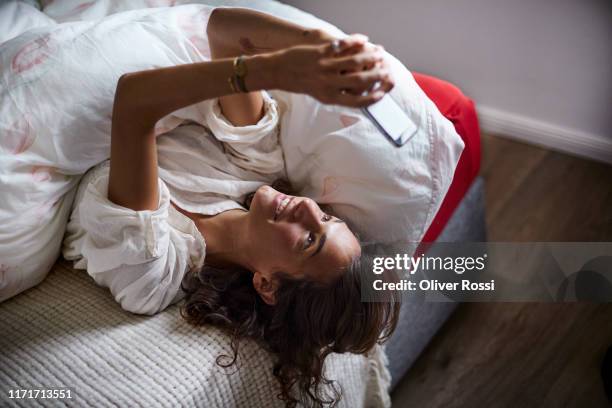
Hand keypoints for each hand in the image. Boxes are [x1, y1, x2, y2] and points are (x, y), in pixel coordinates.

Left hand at [273, 34, 394, 107]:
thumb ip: (338, 94)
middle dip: (378, 74)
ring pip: (355, 61)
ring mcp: (325, 66)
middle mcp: (328, 83)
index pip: (357, 101)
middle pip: (360, 80)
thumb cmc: (301, 83)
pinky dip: (356, 41)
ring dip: (371, 55)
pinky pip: (343, 45)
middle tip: (387, 69)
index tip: (383, 92)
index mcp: (329, 97)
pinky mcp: (320, 52)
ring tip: (380, 52)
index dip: (373, 98)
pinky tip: (364, 39)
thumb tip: (361, 92)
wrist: (278, 71)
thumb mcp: (319, 94)